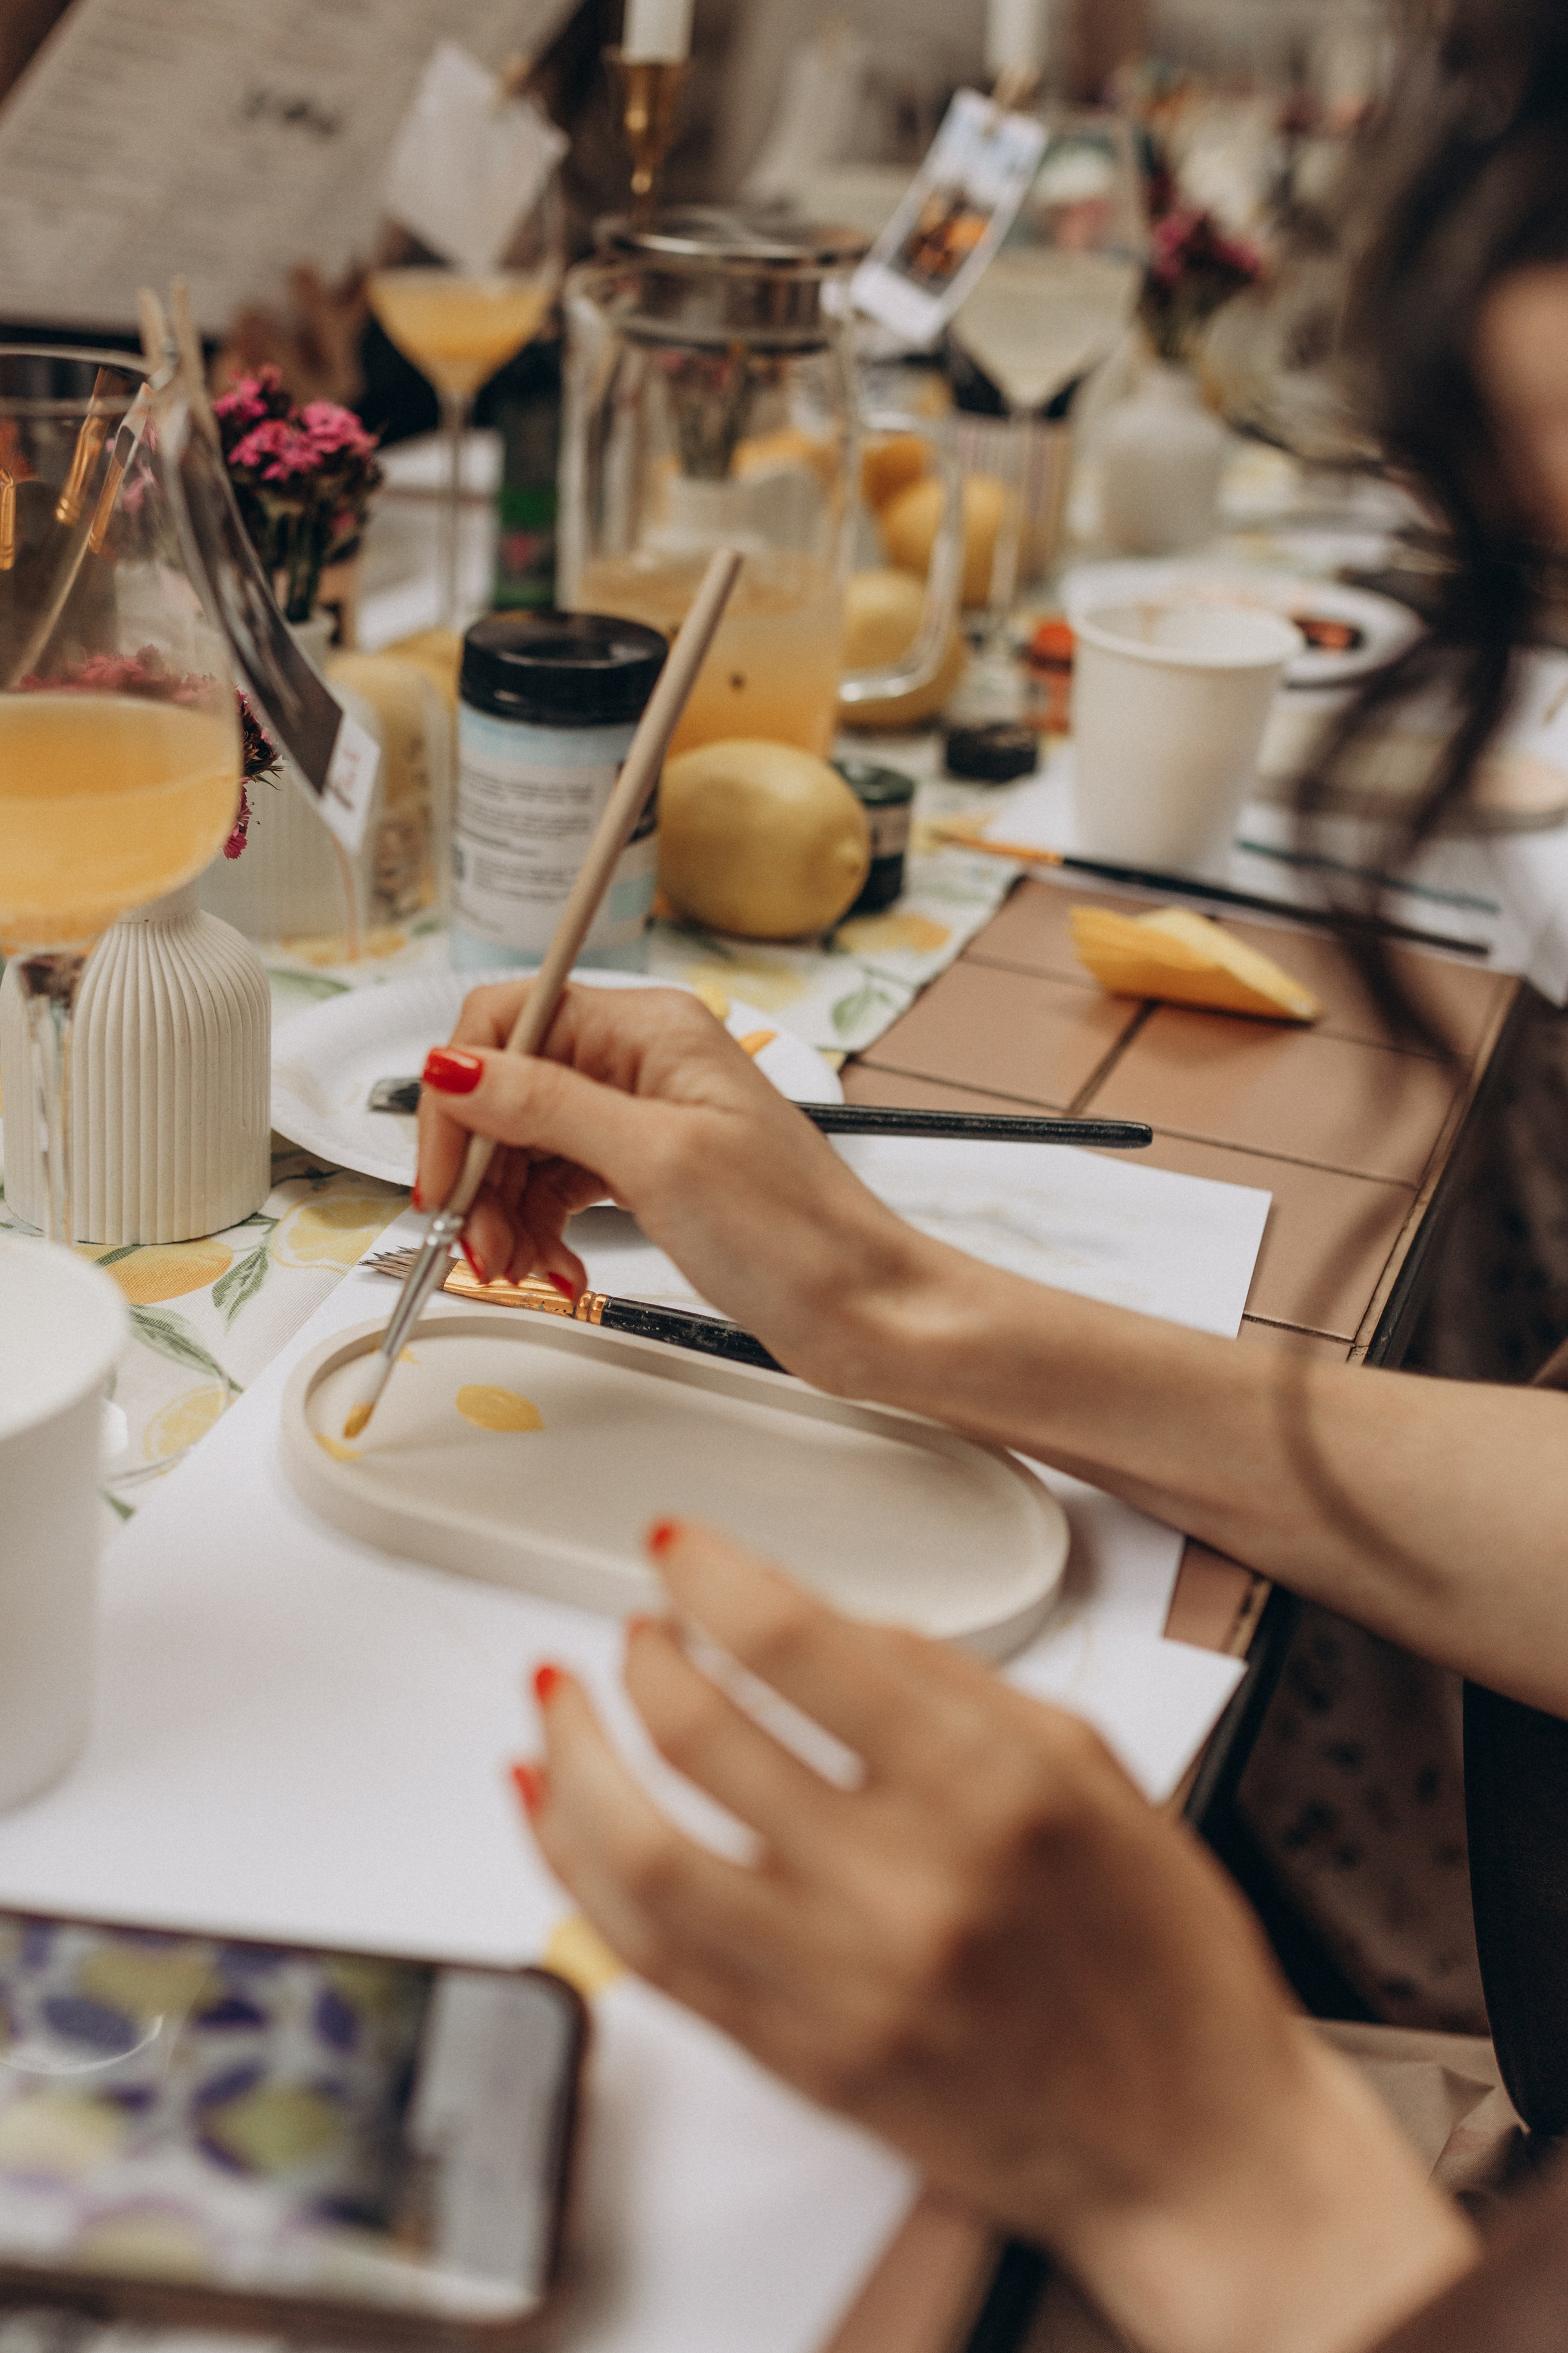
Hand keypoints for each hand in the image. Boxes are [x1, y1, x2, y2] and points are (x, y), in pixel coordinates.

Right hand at [414, 981, 942, 1391]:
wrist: (867, 1308)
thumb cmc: (798, 1233)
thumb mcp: (658, 1160)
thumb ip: (548, 1105)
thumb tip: (456, 1066)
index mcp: (649, 1029)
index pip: (507, 1022)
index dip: (459, 1096)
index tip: (444, 1173)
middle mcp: (643, 1061)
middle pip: (507, 1091)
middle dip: (480, 1169)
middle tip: (478, 1243)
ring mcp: (646, 1119)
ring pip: (526, 1145)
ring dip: (504, 1209)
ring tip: (517, 1267)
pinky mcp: (649, 1173)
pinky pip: (560, 1184)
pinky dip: (540, 1226)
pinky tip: (551, 1264)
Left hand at [516, 1521, 1474, 2352]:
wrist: (1196, 2144)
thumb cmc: (1162, 1954)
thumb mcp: (1089, 1769)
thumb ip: (952, 1683)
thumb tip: (823, 1622)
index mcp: (991, 1788)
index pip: (797, 1641)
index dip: (711, 1574)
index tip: (679, 1548)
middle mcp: (907, 1886)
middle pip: (699, 1734)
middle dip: (642, 1654)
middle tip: (638, 1626)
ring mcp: (841, 1986)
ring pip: (637, 1855)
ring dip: (575, 1757)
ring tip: (563, 1701)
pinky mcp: (800, 2063)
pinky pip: (647, 1958)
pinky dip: (577, 1870)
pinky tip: (555, 1807)